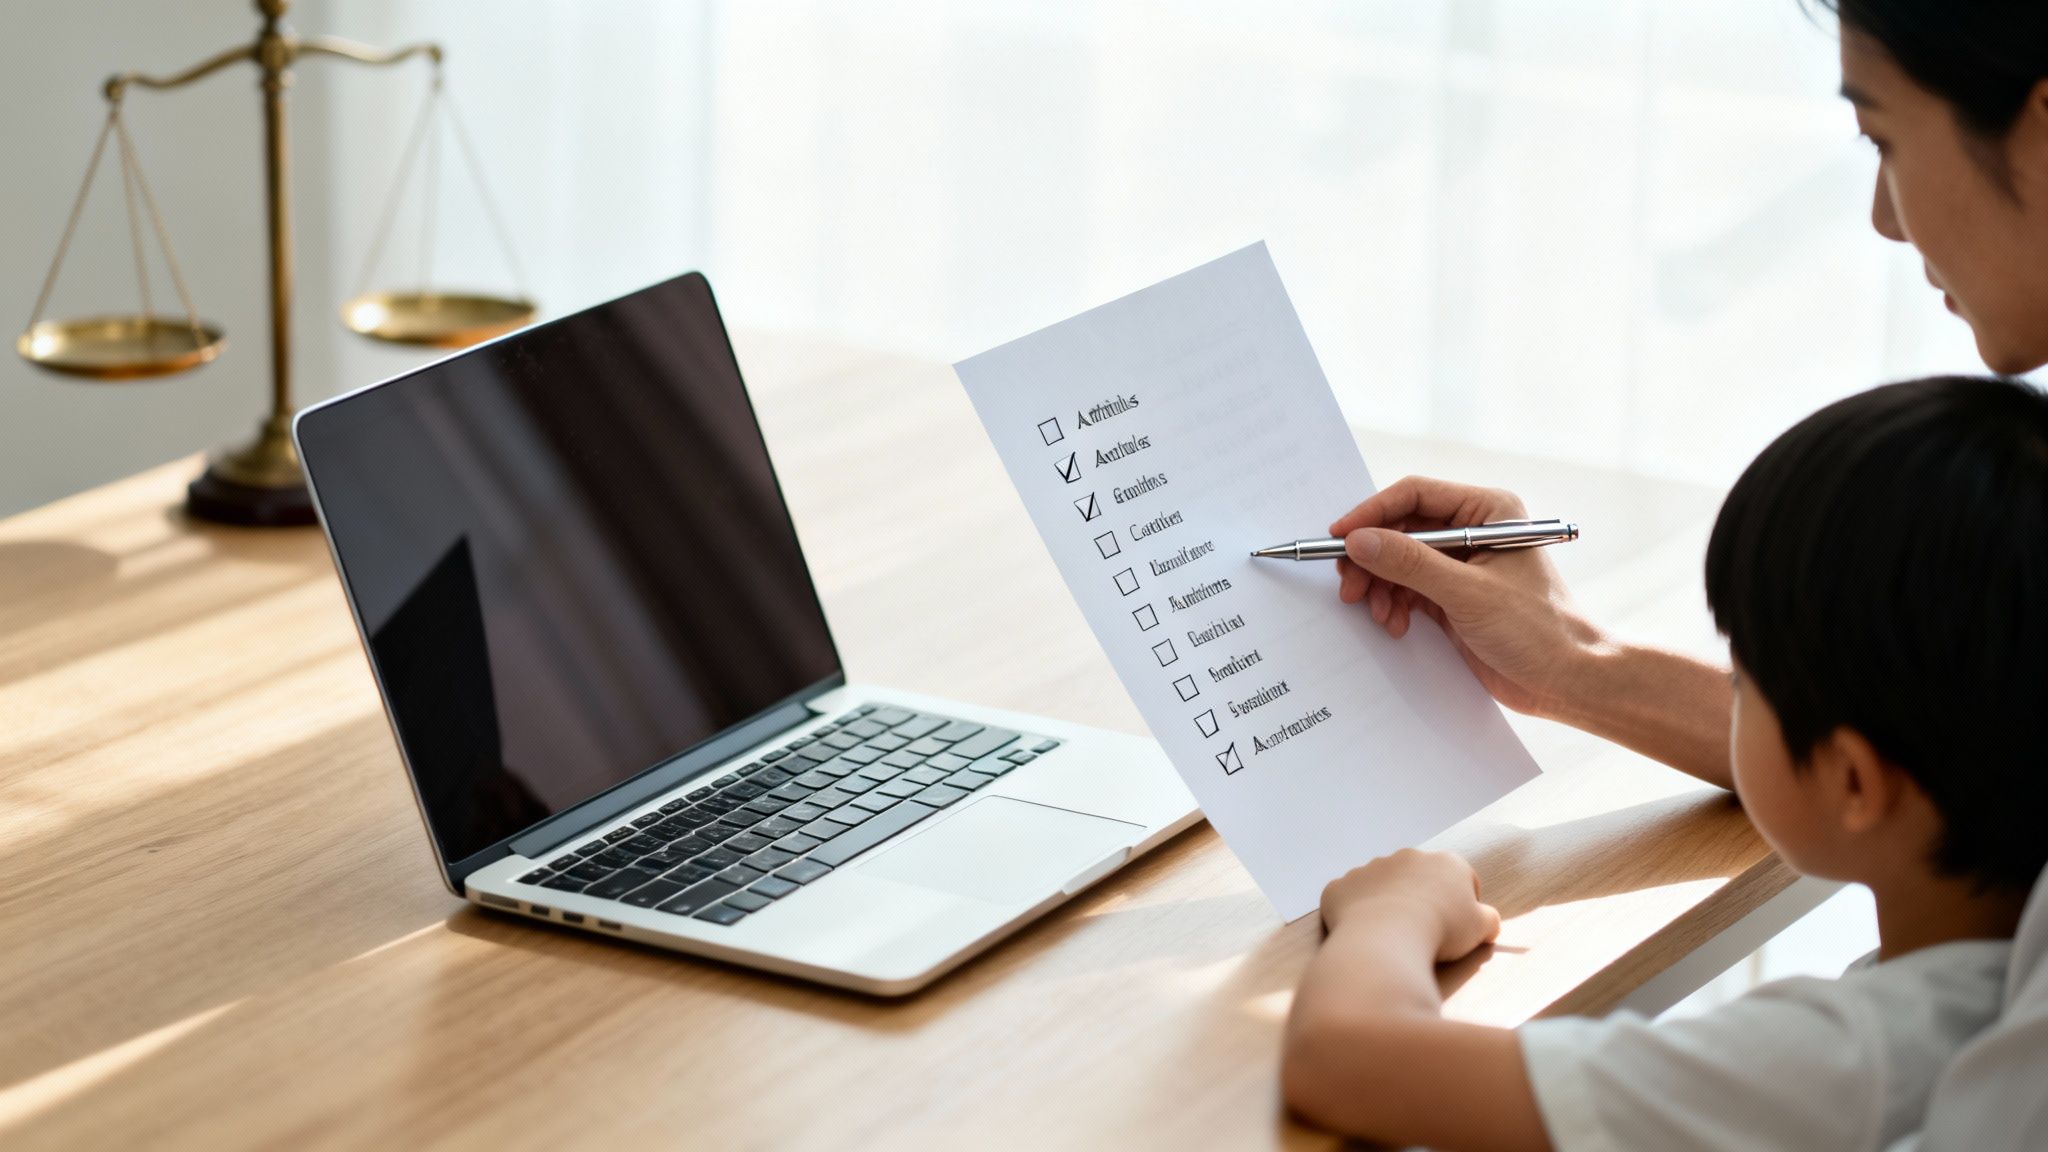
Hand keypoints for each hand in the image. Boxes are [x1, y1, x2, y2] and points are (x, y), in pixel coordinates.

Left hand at [1320, 849, 1500, 961]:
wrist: (1386, 937)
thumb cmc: (1441, 931)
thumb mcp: (1481, 928)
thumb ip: (1489, 919)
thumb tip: (1488, 919)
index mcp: (1445, 862)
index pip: (1461, 877)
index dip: (1463, 902)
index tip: (1458, 925)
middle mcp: (1405, 857)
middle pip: (1418, 877)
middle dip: (1421, 897)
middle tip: (1423, 930)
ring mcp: (1369, 868)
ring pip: (1381, 885)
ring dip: (1386, 903)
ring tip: (1390, 934)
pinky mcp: (1340, 886)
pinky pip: (1349, 898)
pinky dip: (1354, 913)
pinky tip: (1362, 934)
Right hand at [1330, 475, 1604, 717]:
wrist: (1568, 681)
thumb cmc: (1538, 630)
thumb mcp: (1468, 593)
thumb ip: (1410, 564)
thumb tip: (1358, 541)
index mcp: (1489, 510)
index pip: (1415, 495)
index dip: (1373, 513)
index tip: (1340, 537)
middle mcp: (1474, 530)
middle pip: (1401, 529)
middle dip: (1372, 557)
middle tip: (1350, 585)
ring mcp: (1463, 565)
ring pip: (1399, 561)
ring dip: (1380, 586)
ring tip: (1378, 613)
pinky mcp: (1454, 597)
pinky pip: (1407, 589)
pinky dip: (1394, 604)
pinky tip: (1396, 625)